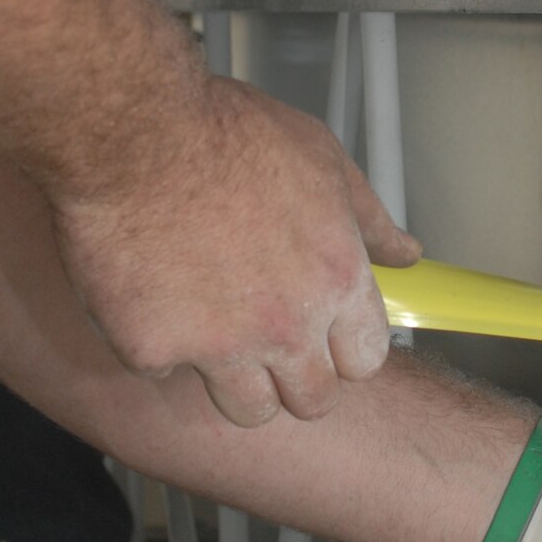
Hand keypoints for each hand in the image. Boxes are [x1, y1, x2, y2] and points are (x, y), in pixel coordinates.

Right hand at [51, 75, 419, 426]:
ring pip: (247, 410)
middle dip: (296, 376)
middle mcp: (286, 325)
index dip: (344, 349)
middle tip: (267, 336)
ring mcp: (219, 347)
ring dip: (233, 378)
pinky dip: (158, 340)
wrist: (136, 132)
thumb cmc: (225, 132)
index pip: (366, 359)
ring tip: (211, 322)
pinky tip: (151, 289)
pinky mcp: (153, 351)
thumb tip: (405, 254)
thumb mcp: (321, 157)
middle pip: (313, 400)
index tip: (324, 335)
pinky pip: (164, 371)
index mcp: (335, 279)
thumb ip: (368, 218)